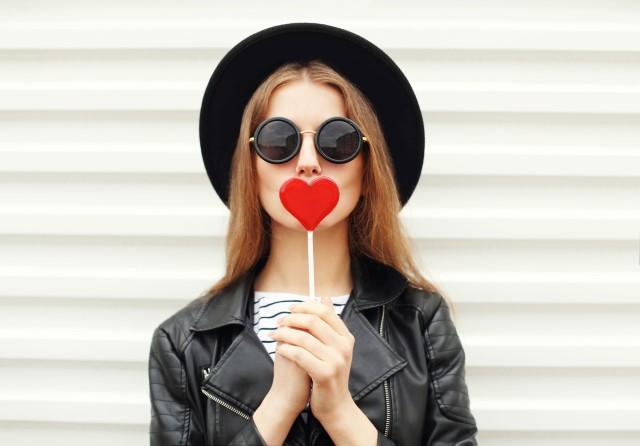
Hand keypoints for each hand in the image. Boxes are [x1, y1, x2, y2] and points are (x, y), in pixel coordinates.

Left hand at [268, 296, 354, 421]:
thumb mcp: (333, 347)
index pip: (325, 311)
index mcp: (346, 337)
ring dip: (284, 333)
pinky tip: (279, 349)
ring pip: (303, 337)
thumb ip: (328, 324)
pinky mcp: (325, 374)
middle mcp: (344, 347)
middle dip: (292, 319)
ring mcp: (336, 361)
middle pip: (313, 321)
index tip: (290, 309)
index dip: (305, 306)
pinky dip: (286, 349)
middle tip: (279, 322)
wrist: (335, 405)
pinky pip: (300, 355)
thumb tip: (324, 298)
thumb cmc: (329, 374)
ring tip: (274, 335)